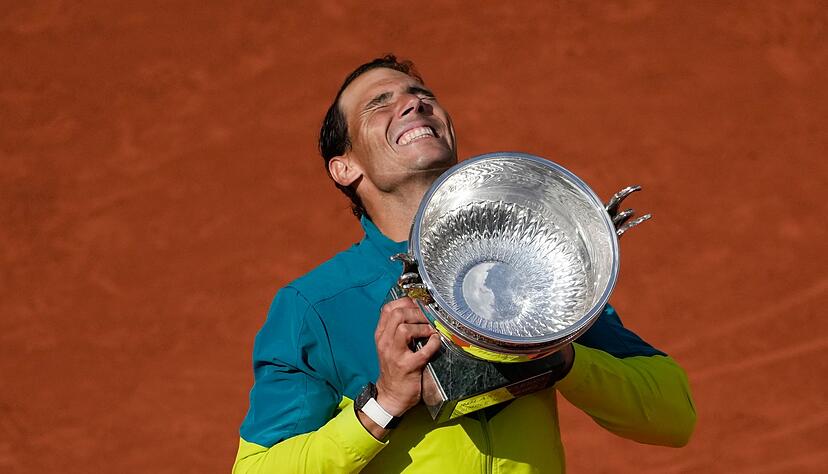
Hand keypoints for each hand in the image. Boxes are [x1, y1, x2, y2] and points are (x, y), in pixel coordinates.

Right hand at [373, 297, 440, 415]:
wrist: (390, 395)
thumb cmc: (394, 368)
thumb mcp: (389, 345)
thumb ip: (396, 329)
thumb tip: (415, 310)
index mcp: (381, 335)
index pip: (388, 309)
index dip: (406, 302)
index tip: (418, 305)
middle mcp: (385, 342)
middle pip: (397, 315)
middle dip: (416, 312)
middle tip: (428, 317)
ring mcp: (395, 355)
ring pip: (405, 329)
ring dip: (423, 327)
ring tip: (430, 331)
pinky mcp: (408, 367)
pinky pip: (423, 351)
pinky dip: (433, 343)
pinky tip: (435, 342)